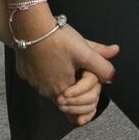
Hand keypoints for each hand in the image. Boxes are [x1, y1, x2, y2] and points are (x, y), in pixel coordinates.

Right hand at [11, 7, 117, 123]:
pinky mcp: (24, 72)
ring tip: (65, 60)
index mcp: (62, 90)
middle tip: (80, 70)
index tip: (89, 86)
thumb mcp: (85, 52)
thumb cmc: (57, 39)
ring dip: (61, 78)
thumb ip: (102, 66)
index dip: (85, 103)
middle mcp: (45, 91)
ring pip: (51, 87)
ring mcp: (33, 82)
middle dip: (75, 89)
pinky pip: (39, 77)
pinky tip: (49, 57)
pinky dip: (46, 71)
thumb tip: (114, 76)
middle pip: (65, 98)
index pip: (75, 113)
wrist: (28, 26)